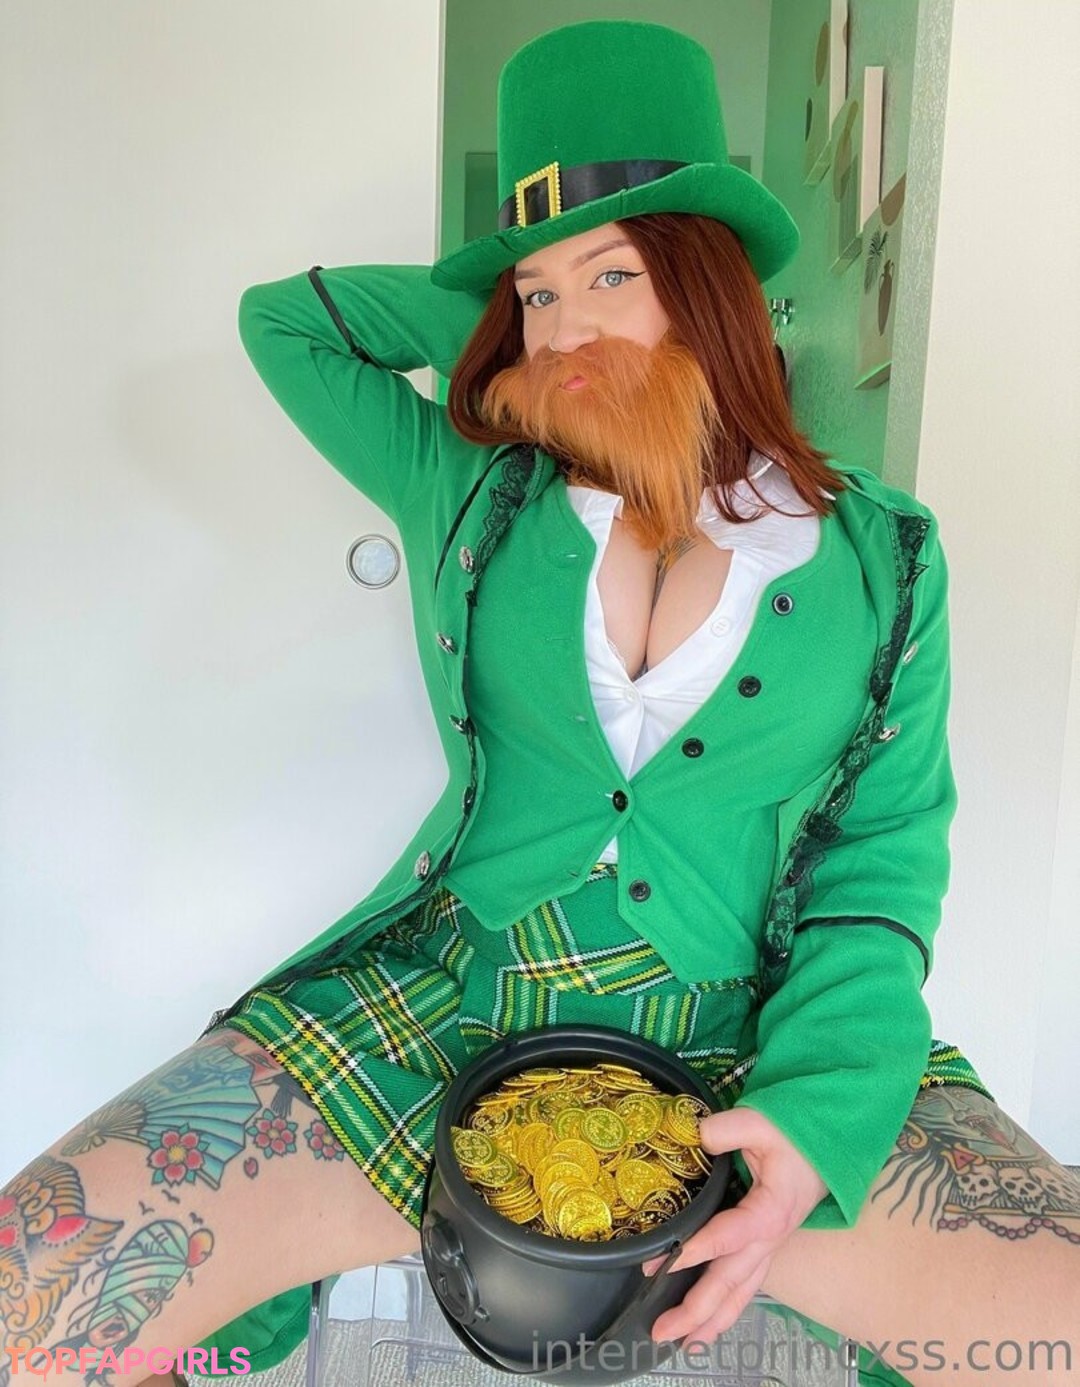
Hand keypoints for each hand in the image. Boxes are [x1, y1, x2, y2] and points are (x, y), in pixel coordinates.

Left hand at [639, 1105, 827, 1345]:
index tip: (668, 1261)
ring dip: (712, 1320)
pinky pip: (746, 1284)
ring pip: (741, 1292)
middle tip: (661, 1330)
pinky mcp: (765, 1245)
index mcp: (770, 1210)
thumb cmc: (798, 1135)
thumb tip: (696, 1136)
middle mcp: (769, 1238)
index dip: (700, 1248)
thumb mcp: (764, 1122)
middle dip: (697, 1309)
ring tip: (682, 1344)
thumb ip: (729, 1129)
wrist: (830, 1145)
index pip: (731, 1235)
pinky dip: (726, 1307)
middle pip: (732, 1282)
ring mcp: (769, 1245)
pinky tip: (707, 1322)